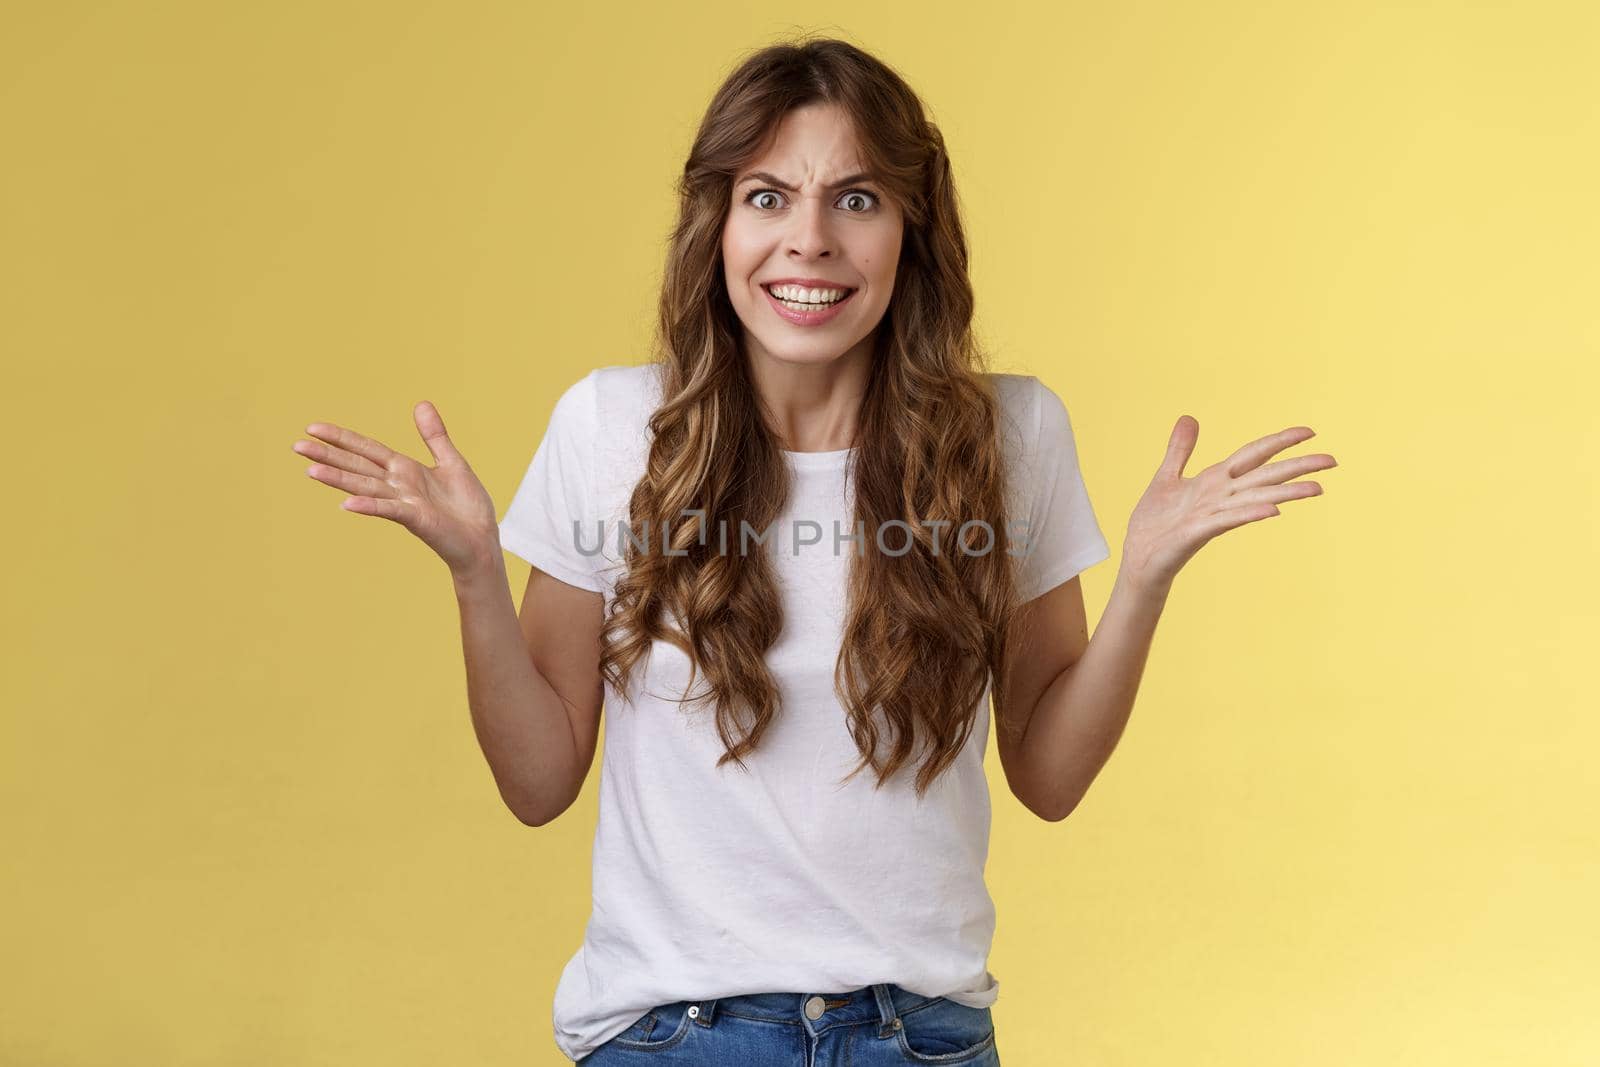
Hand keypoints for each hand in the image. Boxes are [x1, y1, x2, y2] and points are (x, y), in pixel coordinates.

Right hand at [293, 401, 500, 575]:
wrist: (482, 541)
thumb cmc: (467, 507)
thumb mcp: (452, 462)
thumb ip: (434, 436)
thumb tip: (421, 403)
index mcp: (405, 470)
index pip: (366, 449)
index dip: (341, 438)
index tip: (313, 427)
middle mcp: (398, 485)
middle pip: (358, 466)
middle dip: (328, 455)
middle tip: (296, 446)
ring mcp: (405, 503)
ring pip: (366, 487)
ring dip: (339, 479)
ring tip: (310, 470)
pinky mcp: (417, 519)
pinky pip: (390, 510)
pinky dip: (370, 506)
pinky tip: (347, 504)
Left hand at [1120, 417, 1336, 594]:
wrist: (1139, 557)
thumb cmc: (1154, 523)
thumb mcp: (1166, 477)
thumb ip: (1180, 449)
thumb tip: (1188, 417)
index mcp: (1214, 481)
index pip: (1254, 455)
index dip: (1279, 442)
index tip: (1309, 431)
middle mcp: (1219, 496)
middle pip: (1264, 476)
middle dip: (1297, 467)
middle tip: (1333, 460)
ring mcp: (1211, 515)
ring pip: (1255, 499)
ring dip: (1285, 493)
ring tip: (1317, 488)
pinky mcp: (1196, 533)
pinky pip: (1227, 520)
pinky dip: (1249, 513)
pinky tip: (1273, 511)